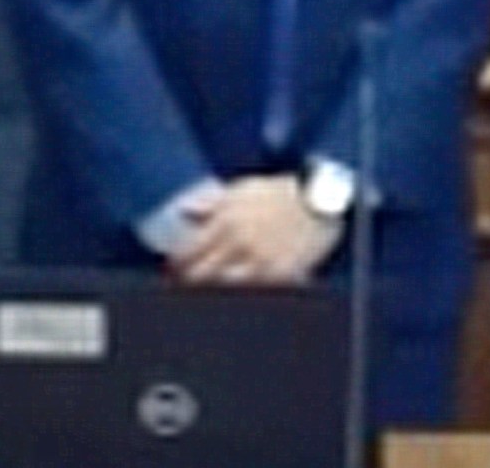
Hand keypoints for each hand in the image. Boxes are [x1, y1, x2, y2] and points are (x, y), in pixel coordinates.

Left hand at [171, 175, 341, 284]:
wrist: (318, 199)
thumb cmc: (278, 193)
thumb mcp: (240, 190)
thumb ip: (210, 203)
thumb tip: (183, 209)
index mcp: (226, 221)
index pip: (191, 249)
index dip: (177, 264)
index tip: (171, 270)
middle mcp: (240, 243)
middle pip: (204, 273)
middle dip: (189, 283)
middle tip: (182, 288)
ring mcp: (262, 260)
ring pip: (228, 286)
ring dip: (215, 292)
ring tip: (207, 297)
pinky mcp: (283, 273)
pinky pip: (259, 291)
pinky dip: (246, 294)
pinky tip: (239, 299)